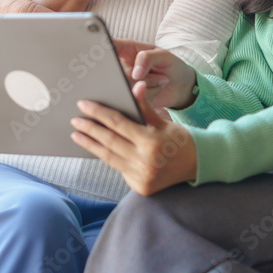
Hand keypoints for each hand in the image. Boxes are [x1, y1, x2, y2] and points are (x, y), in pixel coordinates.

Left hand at [70, 82, 196, 195]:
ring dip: (91, 145)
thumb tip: (135, 86)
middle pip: (109, 141)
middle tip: (75, 120)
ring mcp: (141, 177)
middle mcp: (145, 161)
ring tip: (78, 135)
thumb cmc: (179, 139)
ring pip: (109, 157)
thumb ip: (145, 107)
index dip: (99, 113)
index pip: (118, 123)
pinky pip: (118, 168)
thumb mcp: (163, 121)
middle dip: (89, 129)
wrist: (198, 165)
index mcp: (151, 142)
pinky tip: (96, 147)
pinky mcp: (139, 187)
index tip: (83, 105)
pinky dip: (107, 157)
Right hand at [113, 39, 197, 110]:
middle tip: (161, 74)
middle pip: (119, 72)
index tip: (109, 52)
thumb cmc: (169, 65)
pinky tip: (158, 89)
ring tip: (161, 79)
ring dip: (150, 84)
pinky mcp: (129, 99)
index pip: (108, 46)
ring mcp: (123, 83)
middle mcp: (121, 66)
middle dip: (143, 75)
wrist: (180, 86)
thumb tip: (134, 74)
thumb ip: (148, 58)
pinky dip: (151, 95)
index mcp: (125, 49)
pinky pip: (136, 99)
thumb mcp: (163, 55)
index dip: (102, 48)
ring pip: (128, 87)